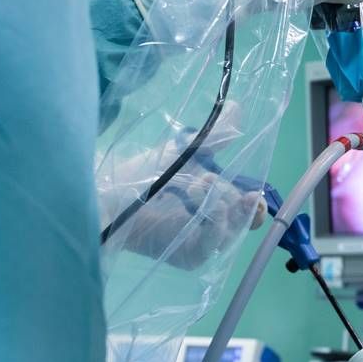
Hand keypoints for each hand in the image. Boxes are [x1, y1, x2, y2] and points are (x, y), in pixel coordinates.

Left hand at [98, 102, 267, 269]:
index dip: (256, 204)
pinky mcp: (188, 256)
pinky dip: (214, 225)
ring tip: (199, 184)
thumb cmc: (143, 173)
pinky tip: (201, 205)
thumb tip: (237, 106)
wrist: (106, 194)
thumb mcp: (184, 150)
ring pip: (231, 232)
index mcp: (217, 204)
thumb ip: (215, 134)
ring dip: (223, 206)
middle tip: (212, 179)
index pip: (249, 212)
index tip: (254, 191)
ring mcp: (201, 243)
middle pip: (244, 221)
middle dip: (236, 199)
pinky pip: (211, 247)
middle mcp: (212, 226)